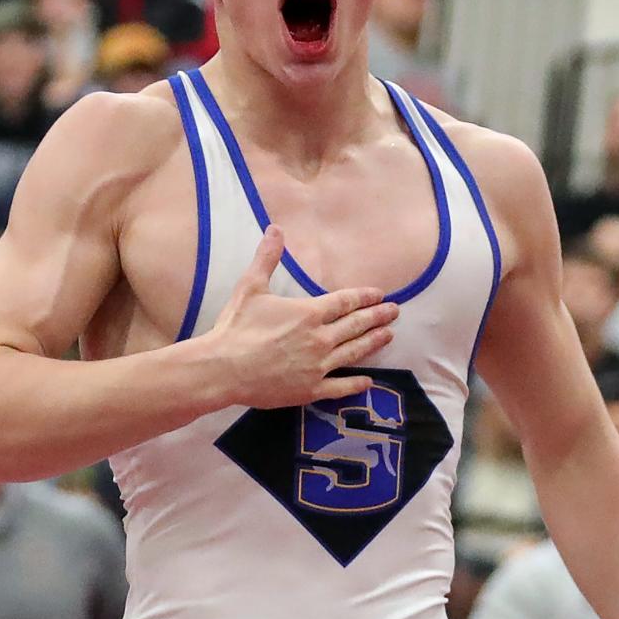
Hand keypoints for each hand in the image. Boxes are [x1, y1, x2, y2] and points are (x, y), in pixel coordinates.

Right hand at [212, 225, 398, 407]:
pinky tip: (368, 381)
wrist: (223, 368)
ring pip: (354, 353)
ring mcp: (318, 366)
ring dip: (373, 343)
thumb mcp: (251, 287)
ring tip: (389, 336)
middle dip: (377, 317)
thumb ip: (267, 258)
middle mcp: (320, 339)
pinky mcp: (310, 390)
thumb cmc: (236, 327)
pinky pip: (340, 387)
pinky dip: (356, 384)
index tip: (379, 295)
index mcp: (309, 313)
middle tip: (395, 312)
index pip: (346, 302)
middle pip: (356, 325)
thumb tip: (275, 229)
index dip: (365, 297)